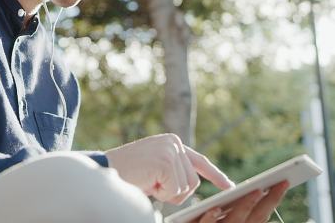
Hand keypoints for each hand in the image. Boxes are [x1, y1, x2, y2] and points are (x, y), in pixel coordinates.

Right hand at [104, 133, 234, 204]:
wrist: (105, 170)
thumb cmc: (127, 174)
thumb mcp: (156, 170)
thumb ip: (174, 171)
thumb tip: (193, 184)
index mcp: (172, 142)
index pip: (199, 161)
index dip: (215, 175)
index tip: (229, 186)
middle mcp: (174, 142)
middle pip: (193, 181)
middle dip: (176, 192)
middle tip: (153, 186)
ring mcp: (171, 149)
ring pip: (187, 187)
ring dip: (167, 193)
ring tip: (149, 182)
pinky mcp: (166, 160)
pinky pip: (175, 189)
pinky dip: (161, 193)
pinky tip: (147, 182)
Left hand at [195, 180, 289, 221]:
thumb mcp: (220, 218)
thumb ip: (233, 209)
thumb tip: (253, 190)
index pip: (261, 214)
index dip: (273, 199)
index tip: (284, 182)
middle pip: (254, 218)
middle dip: (267, 201)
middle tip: (279, 183)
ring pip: (233, 222)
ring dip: (245, 206)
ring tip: (256, 190)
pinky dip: (210, 219)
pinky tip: (214, 208)